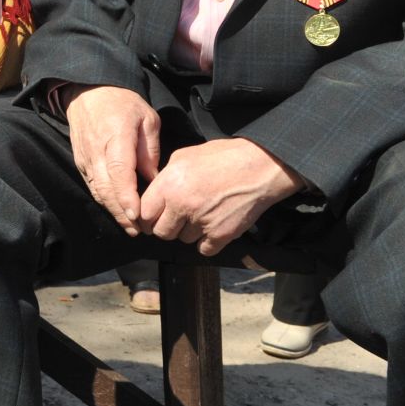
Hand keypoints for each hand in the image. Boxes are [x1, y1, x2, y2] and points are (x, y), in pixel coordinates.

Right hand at [65, 85, 160, 235]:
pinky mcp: (81, 163)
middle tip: (140, 230)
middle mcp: (97, 151)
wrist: (88, 93)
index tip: (137, 214)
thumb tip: (153, 179)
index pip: (119, 171)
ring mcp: (86, 159)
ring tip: (131, 227)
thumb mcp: (147, 119)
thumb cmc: (122, 103)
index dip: (127, 195)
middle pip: (106, 188)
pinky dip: (105, 201)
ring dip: (113, 211)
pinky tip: (118, 211)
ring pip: (98, 191)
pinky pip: (93, 187)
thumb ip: (149, 150)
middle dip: (122, 212)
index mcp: (116, 137)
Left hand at [137, 138, 302, 256]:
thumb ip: (165, 177)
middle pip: (161, 232)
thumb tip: (154, 193)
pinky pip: (204, 249)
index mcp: (169, 185)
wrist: (260, 166)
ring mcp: (202, 222)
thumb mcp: (184, 156)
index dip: (147, 217)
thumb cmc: (224, 157)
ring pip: (183, 240)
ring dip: (189, 232)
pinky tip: (213, 226)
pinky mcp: (221, 234)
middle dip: (167, 226)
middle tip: (178, 217)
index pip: (144, 214)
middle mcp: (182, 205)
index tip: (153, 217)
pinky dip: (207, 242)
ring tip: (202, 214)